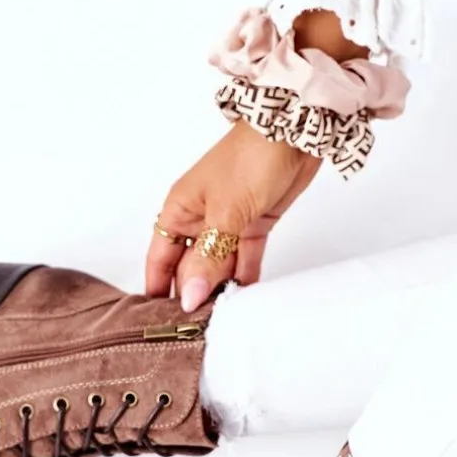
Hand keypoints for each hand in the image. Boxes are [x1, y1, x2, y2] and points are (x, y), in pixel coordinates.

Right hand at [147, 9, 366, 311]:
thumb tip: (190, 296)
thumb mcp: (226, 213)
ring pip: (217, 265)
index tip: (160, 321)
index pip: (159, 259)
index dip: (158, 289)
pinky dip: (244, 278)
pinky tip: (244, 301)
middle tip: (195, 329)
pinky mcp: (254, 224)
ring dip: (219, 289)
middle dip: (191, 294)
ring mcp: (227, 221)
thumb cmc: (253, 155)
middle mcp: (199, 217)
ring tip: (220, 320)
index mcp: (179, 209)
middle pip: (189, 266)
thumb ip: (209, 258)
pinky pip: (243, 259)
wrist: (298, 127)